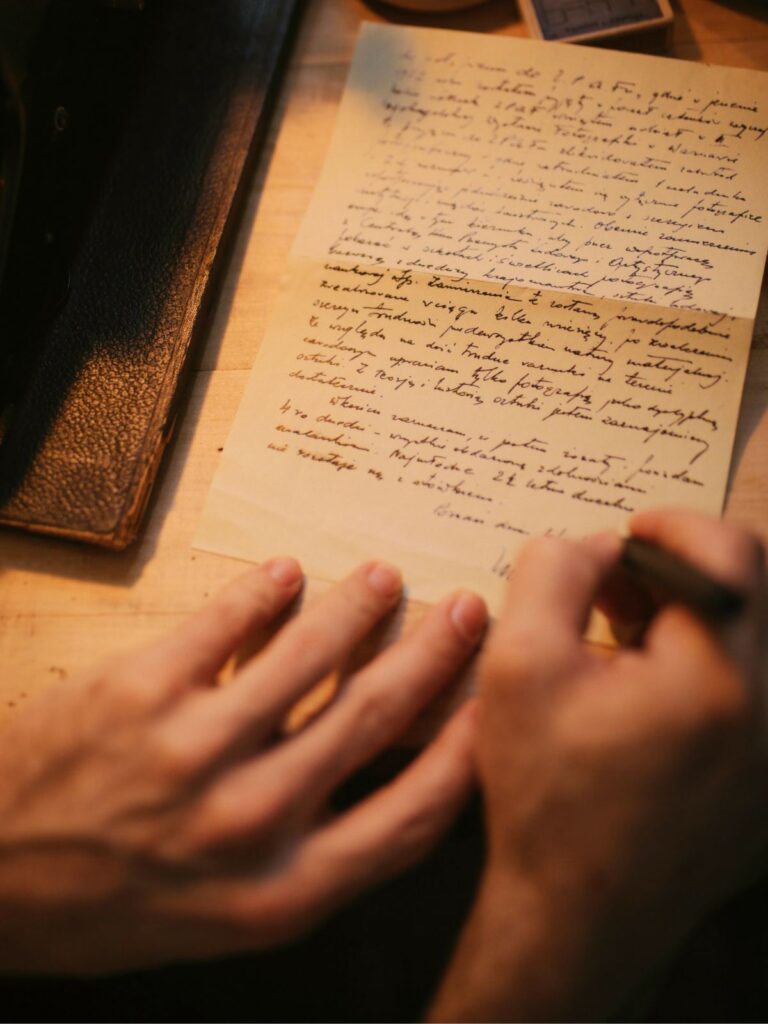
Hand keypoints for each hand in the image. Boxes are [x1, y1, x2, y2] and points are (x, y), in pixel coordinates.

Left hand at [0, 558, 486, 973]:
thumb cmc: (110, 906)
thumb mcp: (224, 918)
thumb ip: (307, 856)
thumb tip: (380, 774)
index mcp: (280, 893)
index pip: (409, 819)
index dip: (465, 753)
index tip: (490, 705)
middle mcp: (248, 822)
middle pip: (373, 719)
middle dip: (431, 655)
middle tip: (465, 611)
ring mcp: (194, 749)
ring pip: (310, 657)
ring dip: (357, 608)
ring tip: (382, 578)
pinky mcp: (141, 690)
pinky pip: (226, 623)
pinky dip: (265, 592)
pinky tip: (287, 573)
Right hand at [430, 509, 766, 1021]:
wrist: (578, 914)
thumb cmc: (546, 796)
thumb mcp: (518, 666)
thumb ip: (553, 573)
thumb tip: (595, 543)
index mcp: (717, 680)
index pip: (727, 551)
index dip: (672, 525)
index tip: (625, 537)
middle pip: (754, 587)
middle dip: (684, 568)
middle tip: (620, 588)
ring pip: (755, 635)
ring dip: (697, 614)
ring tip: (629, 636)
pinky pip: (756, 685)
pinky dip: (712, 661)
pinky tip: (652, 686)